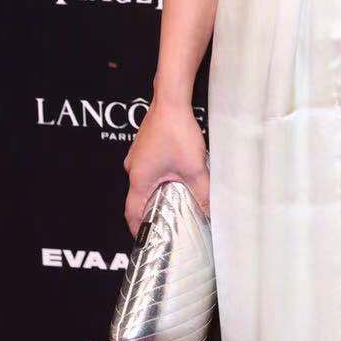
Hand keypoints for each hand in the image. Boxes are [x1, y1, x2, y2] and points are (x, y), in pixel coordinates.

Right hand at [122, 95, 209, 237]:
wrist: (171, 100)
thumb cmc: (177, 132)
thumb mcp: (194, 168)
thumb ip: (202, 193)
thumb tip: (208, 212)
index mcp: (139, 179)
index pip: (132, 213)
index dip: (138, 229)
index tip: (147, 240)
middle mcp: (133, 168)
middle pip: (138, 198)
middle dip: (152, 211)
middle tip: (167, 224)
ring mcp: (137, 155)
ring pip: (145, 183)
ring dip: (157, 193)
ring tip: (174, 202)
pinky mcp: (144, 146)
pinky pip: (149, 169)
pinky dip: (159, 178)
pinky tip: (176, 178)